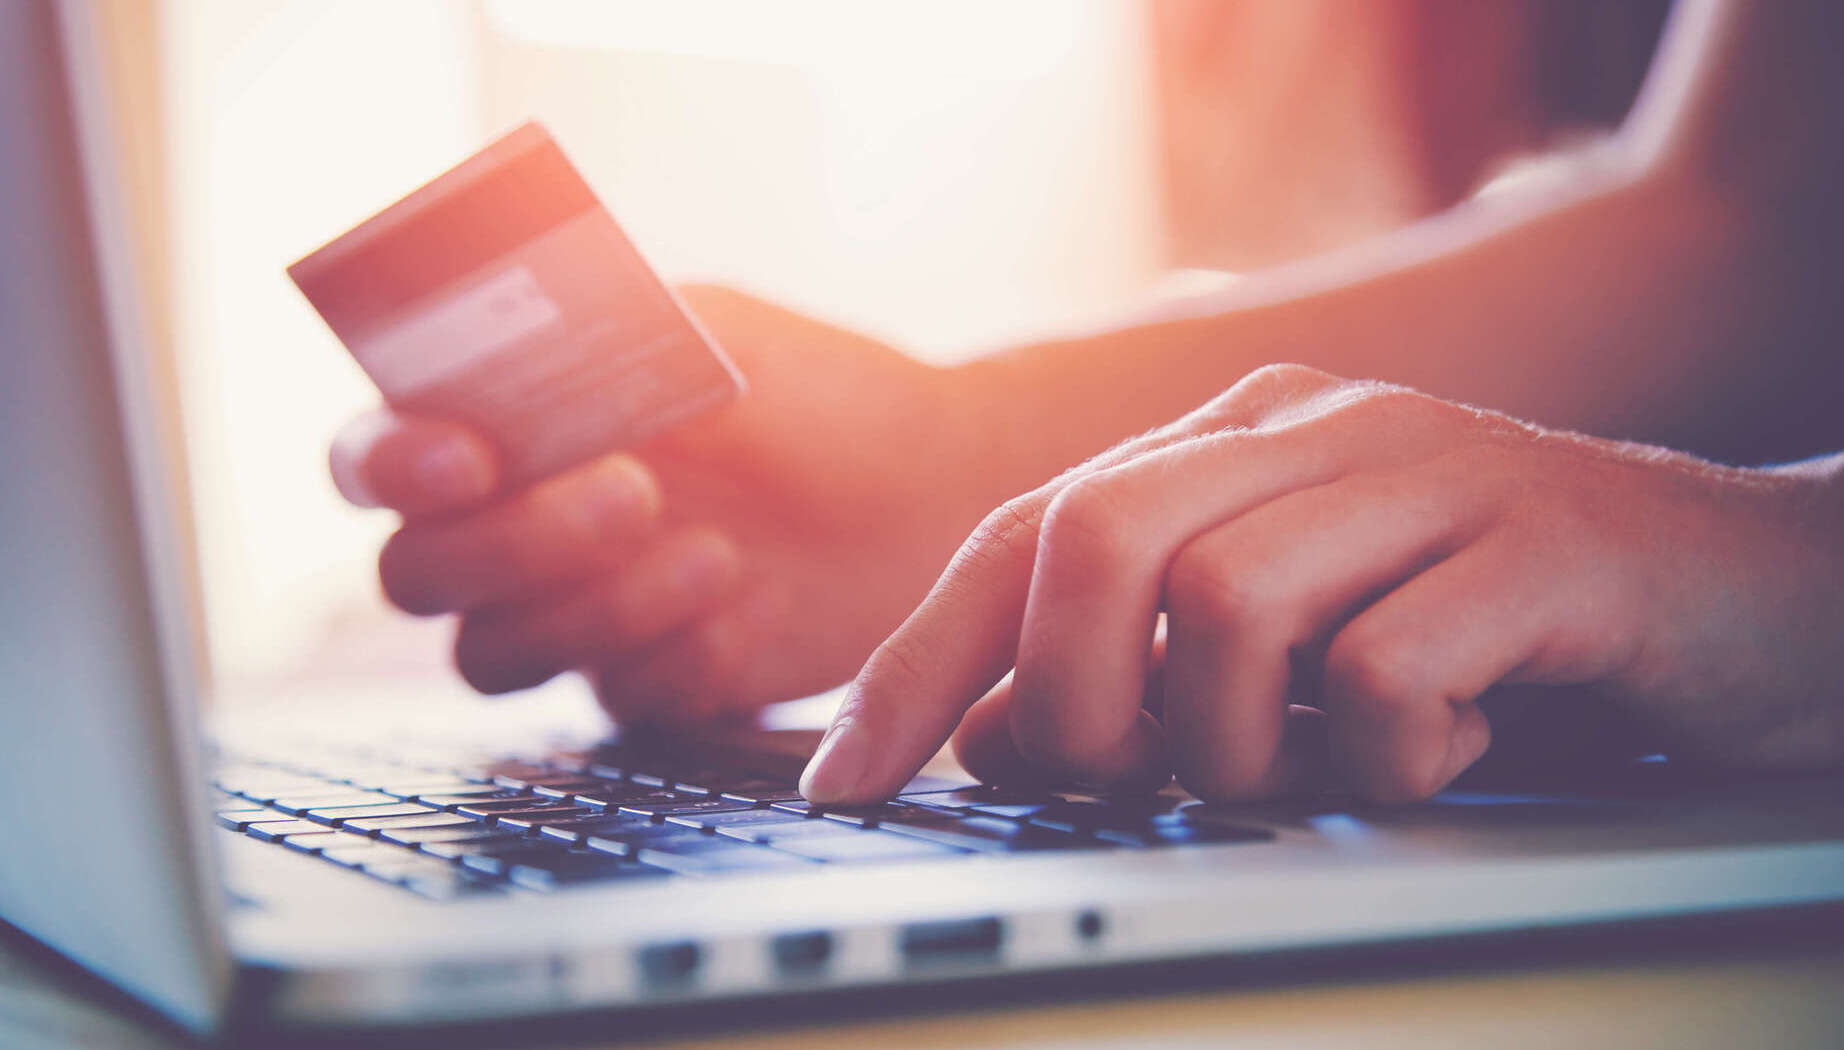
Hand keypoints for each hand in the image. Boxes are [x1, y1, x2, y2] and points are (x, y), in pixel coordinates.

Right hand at [330, 286, 1014, 722]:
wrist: (927, 484)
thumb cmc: (810, 391)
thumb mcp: (707, 329)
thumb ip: (601, 329)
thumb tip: (508, 329)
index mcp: (500, 430)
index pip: (373, 459)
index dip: (387, 466)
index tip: (463, 458)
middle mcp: (511, 533)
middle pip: (415, 575)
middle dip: (511, 542)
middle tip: (635, 491)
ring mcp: (571, 619)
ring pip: (491, 656)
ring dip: (592, 608)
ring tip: (717, 551)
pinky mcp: (644, 686)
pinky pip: (609, 701)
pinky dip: (670, 659)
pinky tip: (745, 610)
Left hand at [801, 364, 1843, 803]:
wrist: (1758, 591)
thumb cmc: (1498, 629)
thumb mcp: (1296, 650)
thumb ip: (1146, 671)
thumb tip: (992, 735)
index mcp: (1238, 443)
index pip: (1027, 535)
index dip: (920, 663)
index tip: (844, 783)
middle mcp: (1318, 431)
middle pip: (1096, 536)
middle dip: (1070, 699)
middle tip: (1124, 782)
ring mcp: (1435, 474)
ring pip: (1225, 601)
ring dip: (1238, 740)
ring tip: (1314, 766)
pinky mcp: (1547, 547)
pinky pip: (1388, 673)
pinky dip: (1387, 756)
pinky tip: (1447, 755)